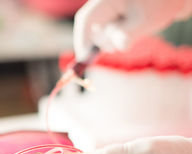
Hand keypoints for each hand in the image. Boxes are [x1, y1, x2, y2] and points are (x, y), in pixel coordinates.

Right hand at [74, 0, 191, 60]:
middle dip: (102, 40)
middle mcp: (104, 1)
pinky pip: (111, 27)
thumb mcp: (145, 22)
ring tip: (136, 29)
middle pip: (93, 25)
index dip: (82, 41)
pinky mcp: (116, 11)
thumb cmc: (161, 4)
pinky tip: (136, 27)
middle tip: (115, 48)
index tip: (84, 59)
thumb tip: (114, 47)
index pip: (85, 20)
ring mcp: (110, 6)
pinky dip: (120, 34)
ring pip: (103, 28)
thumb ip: (127, 36)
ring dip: (113, 37)